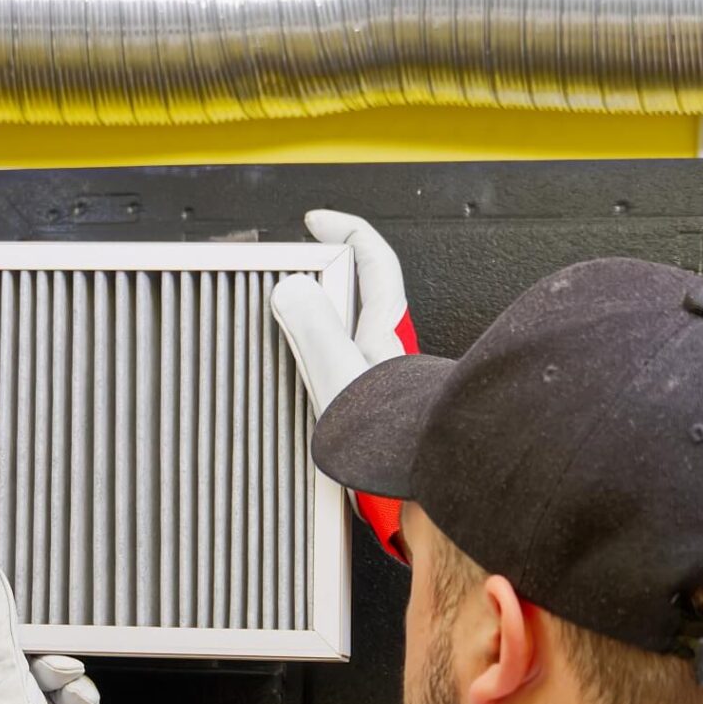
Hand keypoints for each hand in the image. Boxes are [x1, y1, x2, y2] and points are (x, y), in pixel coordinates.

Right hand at [271, 211, 419, 556]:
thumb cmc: (392, 437)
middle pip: (358, 292)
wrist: (419, 482)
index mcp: (382, 327)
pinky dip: (317, 361)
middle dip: (324, 276)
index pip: (372, 258)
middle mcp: (384, 347)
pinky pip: (338, 367)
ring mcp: (378, 375)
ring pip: (347, 331)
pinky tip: (299, 378)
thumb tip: (291, 288)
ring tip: (283, 325)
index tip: (315, 221)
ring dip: (318, 322)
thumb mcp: (340, 374)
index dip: (345, 230)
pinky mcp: (369, 405)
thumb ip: (313, 328)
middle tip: (289, 272)